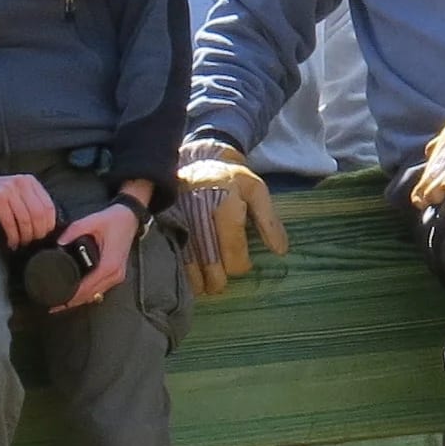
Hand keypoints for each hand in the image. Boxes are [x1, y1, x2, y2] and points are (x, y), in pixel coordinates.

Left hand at [51, 203, 139, 310]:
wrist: (130, 217)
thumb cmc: (114, 220)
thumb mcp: (93, 221)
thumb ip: (74, 230)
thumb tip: (59, 242)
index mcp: (109, 265)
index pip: (87, 287)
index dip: (71, 296)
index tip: (56, 301)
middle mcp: (114, 274)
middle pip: (90, 295)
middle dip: (71, 302)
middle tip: (52, 306)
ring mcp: (117, 276)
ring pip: (95, 295)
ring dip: (79, 300)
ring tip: (60, 302)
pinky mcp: (116, 275)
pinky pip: (100, 289)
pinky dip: (87, 293)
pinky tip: (75, 294)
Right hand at [174, 141, 289, 295]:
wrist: (199, 157)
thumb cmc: (231, 178)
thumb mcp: (256, 190)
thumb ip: (269, 221)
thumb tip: (280, 251)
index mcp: (225, 203)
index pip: (232, 248)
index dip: (239, 264)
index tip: (241, 266)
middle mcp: (199, 211)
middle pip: (208, 259)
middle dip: (216, 280)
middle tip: (219, 285)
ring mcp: (178, 216)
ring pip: (186, 260)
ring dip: (195, 280)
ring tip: (204, 288)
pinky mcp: (163, 219)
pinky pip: (169, 251)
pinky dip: (178, 269)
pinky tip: (183, 278)